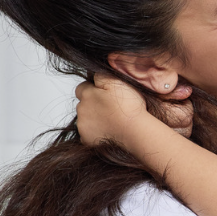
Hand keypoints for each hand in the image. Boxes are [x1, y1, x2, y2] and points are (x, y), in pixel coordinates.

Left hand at [75, 72, 194, 145]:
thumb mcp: (117, 80)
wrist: (135, 131)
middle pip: (83, 105)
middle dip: (94, 105)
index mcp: (86, 95)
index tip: (106, 94)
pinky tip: (110, 131)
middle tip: (112, 108)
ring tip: (113, 120)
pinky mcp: (88, 141)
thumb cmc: (129, 107)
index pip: (82, 88)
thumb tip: (94, 74)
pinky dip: (97, 133)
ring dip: (95, 119)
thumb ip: (101, 74)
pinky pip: (89, 135)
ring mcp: (83, 127)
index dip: (94, 89)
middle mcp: (81, 110)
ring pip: (86, 120)